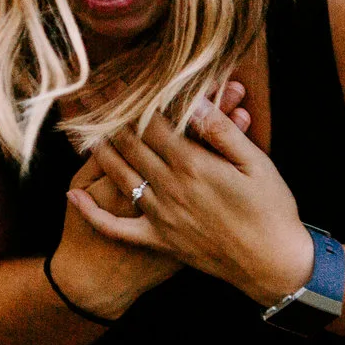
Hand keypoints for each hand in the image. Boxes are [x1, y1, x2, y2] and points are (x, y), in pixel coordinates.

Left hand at [45, 82, 253, 319]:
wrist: (272, 264)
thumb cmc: (271, 209)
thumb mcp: (256, 163)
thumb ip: (221, 132)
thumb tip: (194, 102)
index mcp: (194, 164)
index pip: (153, 123)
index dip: (133, 99)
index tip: (119, 79)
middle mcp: (170, 187)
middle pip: (129, 144)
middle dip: (109, 118)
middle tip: (90, 96)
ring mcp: (160, 215)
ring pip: (118, 175)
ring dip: (97, 150)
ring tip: (81, 128)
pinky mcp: (158, 240)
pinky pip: (116, 228)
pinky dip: (92, 213)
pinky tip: (72, 197)